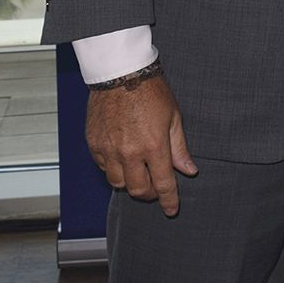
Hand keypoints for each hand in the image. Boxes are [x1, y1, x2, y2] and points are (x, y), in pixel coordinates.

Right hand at [86, 74, 197, 215]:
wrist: (121, 73)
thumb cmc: (151, 90)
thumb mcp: (174, 117)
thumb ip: (180, 148)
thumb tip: (189, 170)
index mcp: (154, 145)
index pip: (164, 183)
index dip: (169, 200)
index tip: (172, 209)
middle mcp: (129, 152)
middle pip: (138, 190)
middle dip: (150, 194)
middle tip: (157, 187)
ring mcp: (109, 150)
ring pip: (118, 183)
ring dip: (131, 183)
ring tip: (140, 172)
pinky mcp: (94, 145)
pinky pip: (103, 168)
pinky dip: (114, 169)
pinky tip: (123, 159)